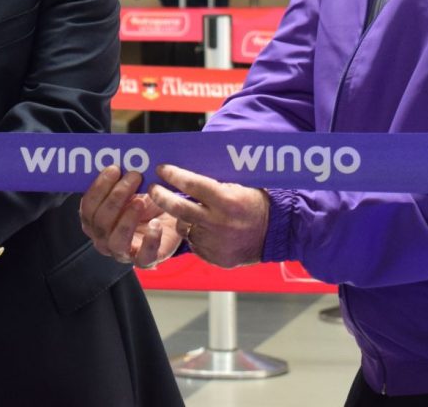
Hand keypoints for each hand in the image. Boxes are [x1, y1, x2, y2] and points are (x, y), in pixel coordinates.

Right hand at [79, 167, 182, 268]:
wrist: (170, 219)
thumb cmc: (146, 202)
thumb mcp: (132, 188)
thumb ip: (121, 178)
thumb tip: (120, 156)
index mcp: (94, 220)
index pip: (88, 206)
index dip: (99, 187)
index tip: (115, 168)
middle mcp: (103, 238)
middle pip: (100, 221)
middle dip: (116, 196)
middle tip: (134, 177)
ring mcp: (122, 252)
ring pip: (115, 240)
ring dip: (126, 218)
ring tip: (140, 200)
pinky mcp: (144, 261)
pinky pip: (143, 257)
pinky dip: (149, 240)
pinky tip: (156, 224)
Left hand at [147, 164, 268, 268]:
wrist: (275, 234)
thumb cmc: (255, 205)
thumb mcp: (237, 187)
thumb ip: (213, 184)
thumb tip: (185, 174)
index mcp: (226, 201)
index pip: (192, 184)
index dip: (173, 175)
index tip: (161, 169)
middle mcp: (218, 222)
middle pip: (178, 208)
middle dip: (160, 196)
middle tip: (153, 189)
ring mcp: (215, 242)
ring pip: (184, 228)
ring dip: (183, 219)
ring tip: (193, 214)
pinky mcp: (215, 257)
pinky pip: (194, 243)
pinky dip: (196, 235)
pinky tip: (207, 230)